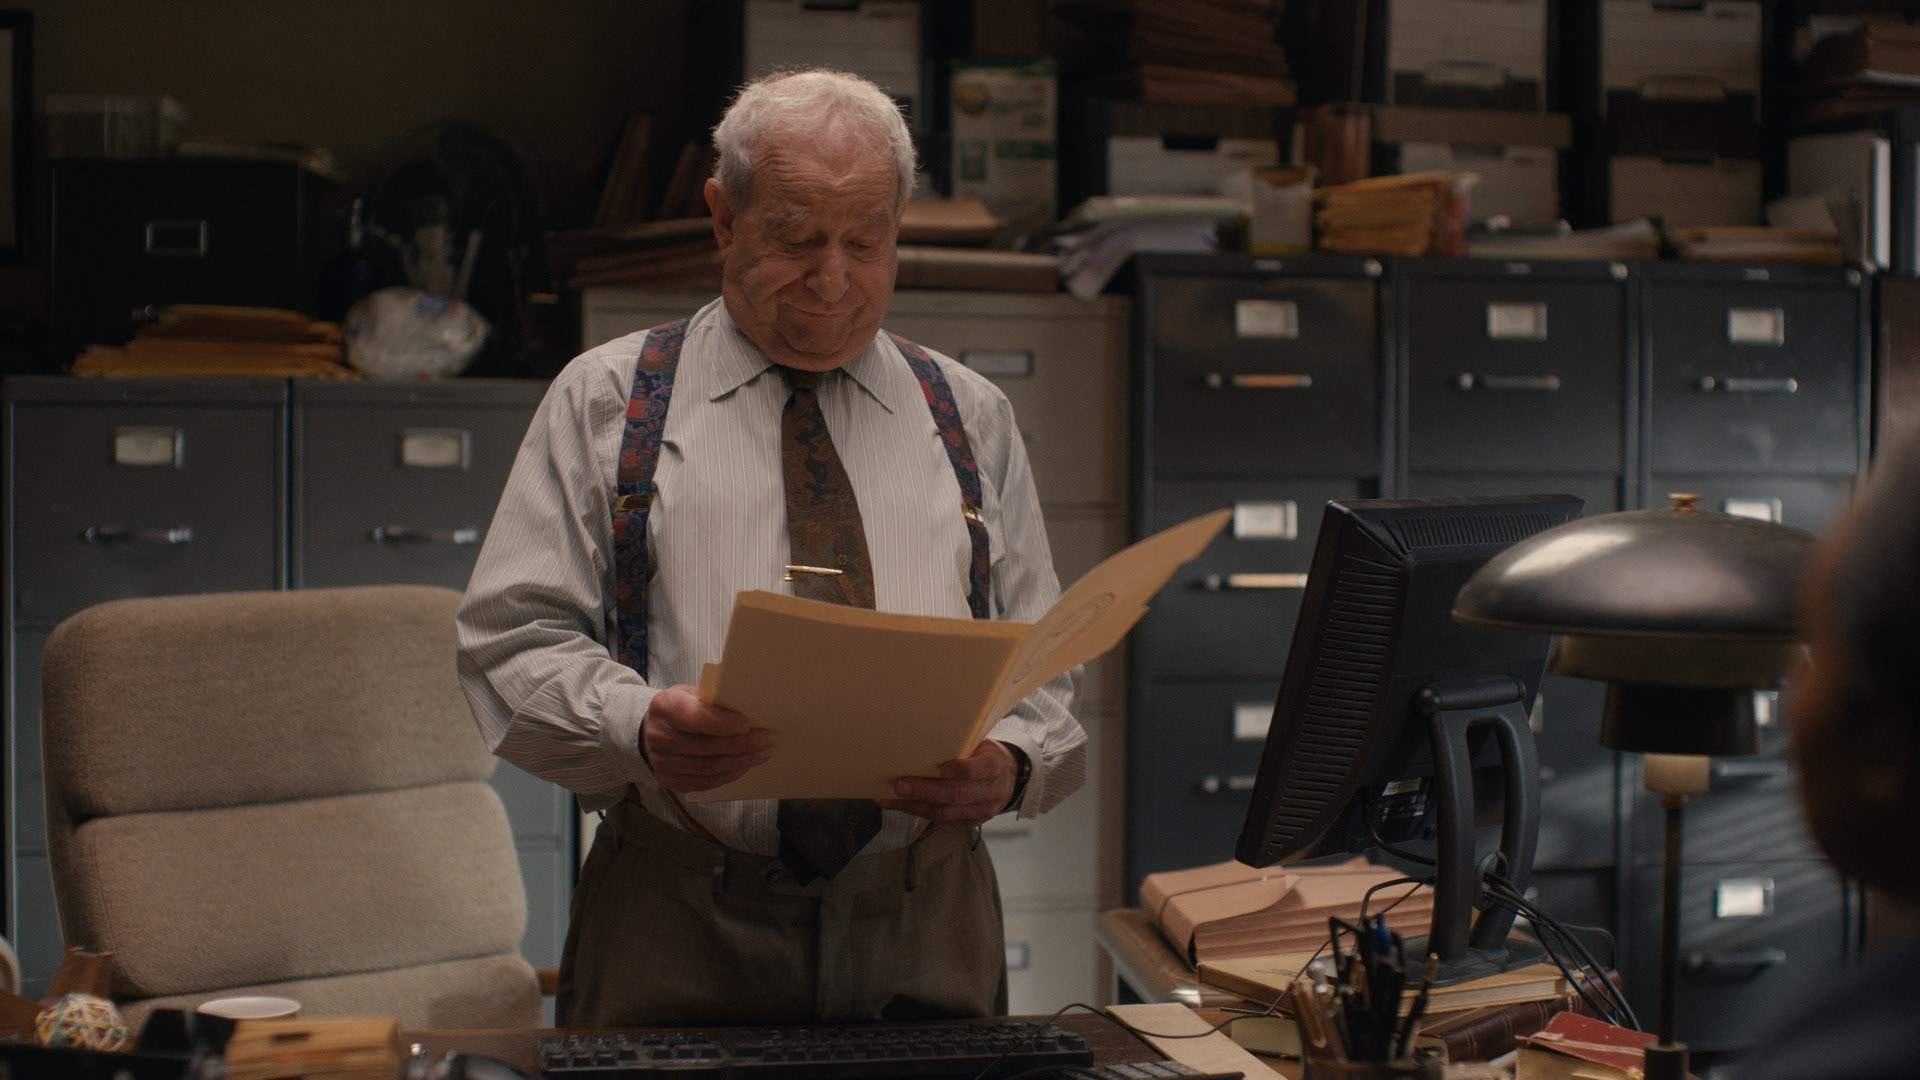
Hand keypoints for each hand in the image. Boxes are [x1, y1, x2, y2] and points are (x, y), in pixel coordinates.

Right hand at [640, 685, 774, 792]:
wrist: (651, 730)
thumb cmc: (680, 707)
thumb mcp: (691, 693)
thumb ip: (713, 700)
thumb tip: (750, 709)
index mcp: (665, 707)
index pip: (696, 719)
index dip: (723, 724)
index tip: (748, 725)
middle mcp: (659, 736)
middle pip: (707, 746)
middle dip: (743, 744)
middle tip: (768, 739)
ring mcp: (662, 762)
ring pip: (709, 767)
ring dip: (741, 761)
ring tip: (762, 754)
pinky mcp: (668, 780)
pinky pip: (704, 782)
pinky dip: (728, 775)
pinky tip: (744, 766)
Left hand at [878, 739, 1016, 829]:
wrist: (1008, 778)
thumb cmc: (984, 754)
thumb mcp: (980, 743)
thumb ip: (960, 746)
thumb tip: (919, 741)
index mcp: (995, 765)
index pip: (978, 770)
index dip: (960, 769)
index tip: (939, 765)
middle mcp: (992, 791)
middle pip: (957, 795)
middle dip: (925, 791)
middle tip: (899, 785)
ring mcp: (982, 811)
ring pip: (946, 813)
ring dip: (914, 806)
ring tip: (889, 799)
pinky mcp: (970, 823)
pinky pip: (942, 821)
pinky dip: (918, 813)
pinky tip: (900, 806)